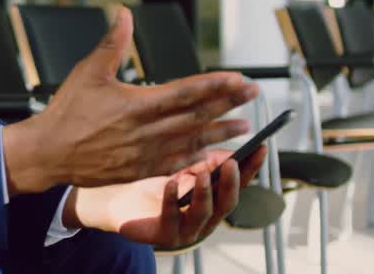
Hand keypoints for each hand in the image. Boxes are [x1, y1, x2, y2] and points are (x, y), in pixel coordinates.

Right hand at [2, 8, 259, 193]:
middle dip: (228, 104)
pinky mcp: (140, 170)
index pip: (185, 92)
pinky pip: (177, 165)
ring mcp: (145, 153)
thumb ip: (112, 43)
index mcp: (136, 104)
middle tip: (253, 95)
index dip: (214, 85)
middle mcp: (146, 131)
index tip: (237, 78)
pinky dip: (199, 160)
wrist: (49, 153)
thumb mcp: (88, 71)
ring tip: (245, 126)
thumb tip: (123, 13)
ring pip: (192, 142)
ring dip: (220, 133)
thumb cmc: (67, 112)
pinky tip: (215, 155)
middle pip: (196, 116)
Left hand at [63, 147, 268, 249]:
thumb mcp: (178, 162)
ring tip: (203, 174)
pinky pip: (170, 219)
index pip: (237, 182)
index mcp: (210, 195)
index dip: (251, 166)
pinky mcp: (162, 235)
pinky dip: (172, 200)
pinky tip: (170, 183)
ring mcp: (185, 228)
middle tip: (233, 164)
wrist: (112, 199)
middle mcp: (203, 214)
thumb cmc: (147, 178)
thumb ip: (202, 155)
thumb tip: (227, 138)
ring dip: (205, 193)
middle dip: (233, 183)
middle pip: (227, 202)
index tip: (261, 146)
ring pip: (203, 214)